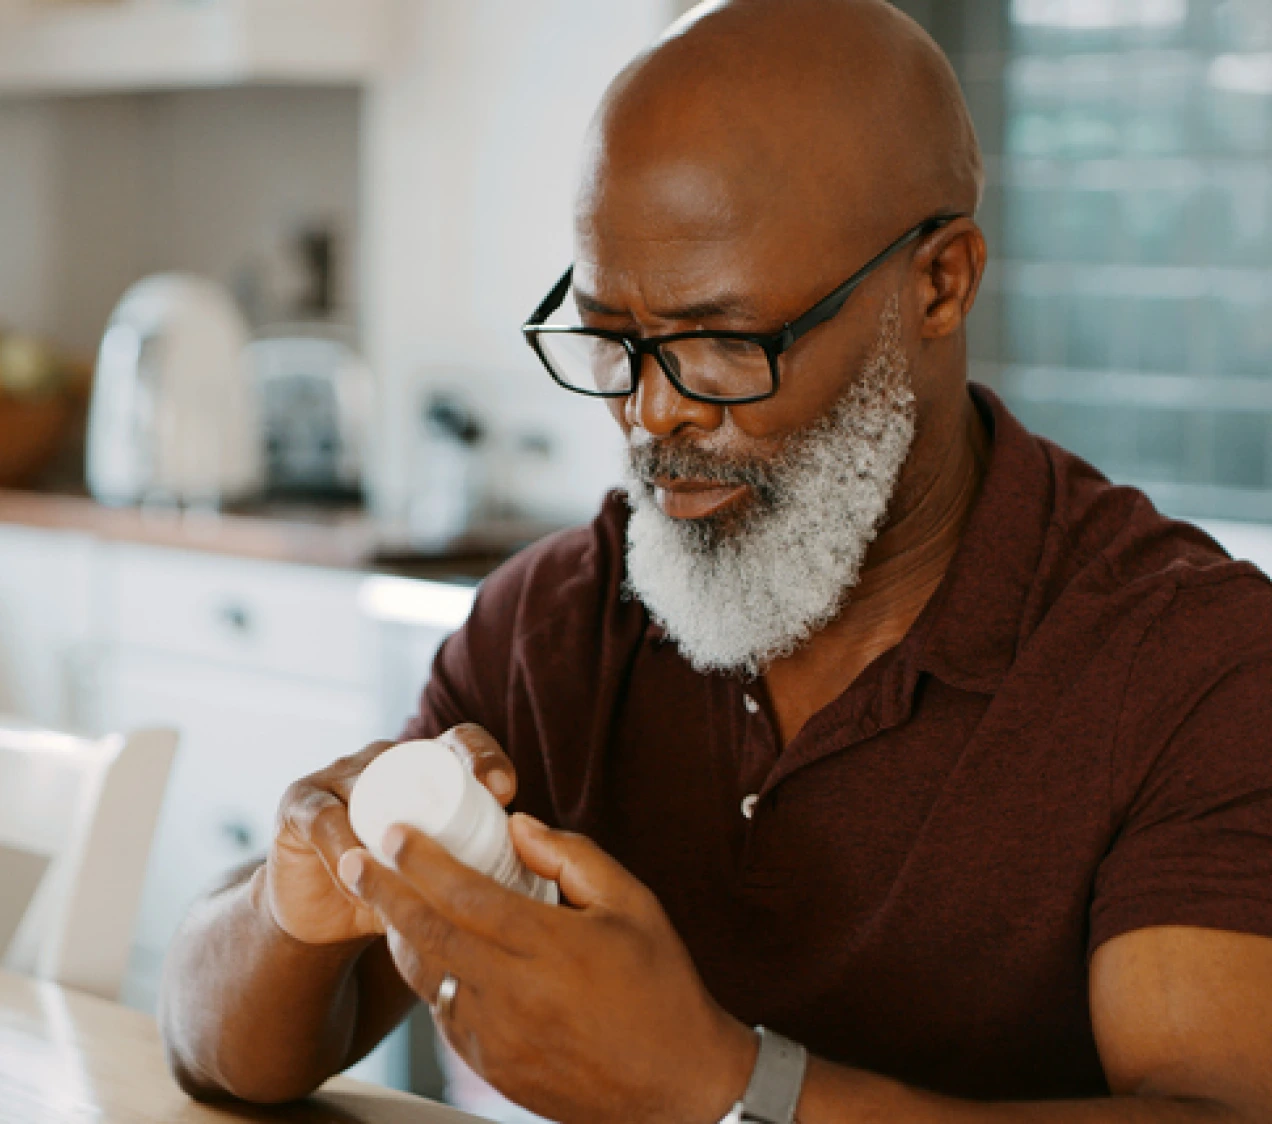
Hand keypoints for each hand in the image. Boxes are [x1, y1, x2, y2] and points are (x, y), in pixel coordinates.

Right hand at [265, 725, 517, 945]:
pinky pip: (325, 819)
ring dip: (392, 827)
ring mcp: (340, 775)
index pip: (462, 742)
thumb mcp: (447, 875)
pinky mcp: (300, 804)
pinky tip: (360, 877)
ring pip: (372, 788)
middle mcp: (385, 759)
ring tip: (414, 866)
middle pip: (418, 756)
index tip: (507, 791)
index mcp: (427, 767)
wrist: (325, 917)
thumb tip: (547, 882)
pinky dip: (345, 850)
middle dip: (446, 781)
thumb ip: (484, 867)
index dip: (484, 757)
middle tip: (471, 817)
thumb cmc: (400, 890)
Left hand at [338, 814, 755, 1123]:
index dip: (423, 861)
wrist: (678, 1086)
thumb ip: (573, 857)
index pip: (467, 896)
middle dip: (383, 892)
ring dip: (399, 936)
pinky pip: (445, 1013)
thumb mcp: (633, 903)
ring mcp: (498, 1038)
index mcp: (551, 949)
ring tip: (380, 900)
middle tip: (351, 860)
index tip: (395, 833)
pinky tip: (430, 952)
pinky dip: (430, 976)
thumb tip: (517, 827)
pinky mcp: (492, 1068)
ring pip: (427, 978)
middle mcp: (515, 995)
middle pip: (429, 935)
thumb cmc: (661, 986)